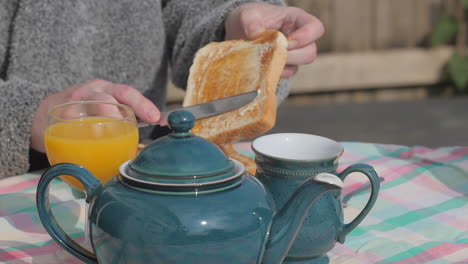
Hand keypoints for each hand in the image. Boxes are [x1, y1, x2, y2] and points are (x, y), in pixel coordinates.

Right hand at [31, 79, 159, 151]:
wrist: (43, 113)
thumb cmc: (83, 113)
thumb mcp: (102, 108)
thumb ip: (122, 116)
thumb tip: (148, 134)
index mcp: (107, 89)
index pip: (127, 93)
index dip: (144, 104)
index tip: (158, 119)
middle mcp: (92, 91)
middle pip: (112, 98)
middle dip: (129, 111)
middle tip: (140, 125)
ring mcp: (74, 102)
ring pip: (94, 107)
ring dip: (107, 120)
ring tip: (116, 134)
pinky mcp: (57, 114)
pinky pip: (72, 121)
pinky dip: (83, 132)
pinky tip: (89, 141)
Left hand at [225, 3, 323, 77]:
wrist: (242, 31)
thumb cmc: (251, 18)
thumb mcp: (247, 14)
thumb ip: (251, 22)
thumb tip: (256, 35)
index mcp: (297, 20)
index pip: (316, 28)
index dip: (305, 37)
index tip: (287, 41)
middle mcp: (299, 37)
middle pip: (310, 52)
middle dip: (292, 56)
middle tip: (273, 53)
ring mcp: (294, 53)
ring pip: (299, 65)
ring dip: (282, 65)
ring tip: (264, 59)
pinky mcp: (285, 66)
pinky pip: (286, 74)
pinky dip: (274, 72)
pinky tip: (262, 65)